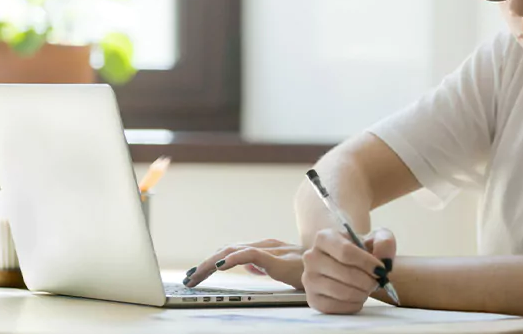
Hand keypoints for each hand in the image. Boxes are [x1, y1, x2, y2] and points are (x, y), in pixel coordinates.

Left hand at [184, 239, 305, 289]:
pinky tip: (221, 265)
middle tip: (188, 278)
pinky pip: (252, 255)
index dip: (211, 261)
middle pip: (228, 249)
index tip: (195, 274)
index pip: (231, 251)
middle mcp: (266, 245)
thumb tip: (249, 266)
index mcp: (265, 248)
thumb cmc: (310, 269)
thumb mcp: (283, 268)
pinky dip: (233, 258)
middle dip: (205, 264)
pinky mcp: (278, 259)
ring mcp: (272, 250)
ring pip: (234, 251)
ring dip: (211, 263)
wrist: (334, 267)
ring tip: (195, 274)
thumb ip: (265, 265)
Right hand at [302, 227, 396, 313]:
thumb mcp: (377, 238)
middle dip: (367, 280)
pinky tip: (358, 297)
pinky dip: (352, 305)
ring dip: (361, 293)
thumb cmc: (363, 250)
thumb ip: (385, 242)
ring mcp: (309, 279)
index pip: (346, 252)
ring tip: (368, 289)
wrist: (349, 264)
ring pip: (340, 291)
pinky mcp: (312, 299)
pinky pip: (334, 307)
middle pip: (344, 273)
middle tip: (377, 282)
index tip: (381, 269)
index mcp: (324, 237)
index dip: (367, 263)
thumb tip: (383, 260)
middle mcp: (311, 257)